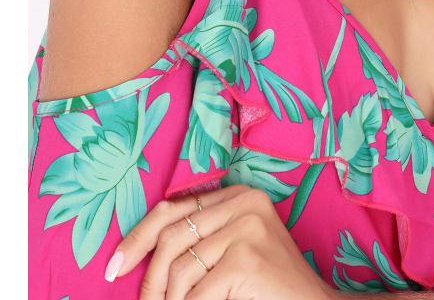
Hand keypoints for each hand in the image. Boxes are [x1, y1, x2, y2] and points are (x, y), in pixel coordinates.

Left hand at [104, 183, 334, 299]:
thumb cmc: (267, 285)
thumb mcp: (231, 250)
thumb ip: (199, 240)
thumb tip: (135, 256)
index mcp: (238, 195)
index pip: (173, 209)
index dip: (138, 238)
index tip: (115, 267)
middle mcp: (244, 202)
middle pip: (171, 237)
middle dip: (148, 279)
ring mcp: (247, 227)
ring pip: (180, 269)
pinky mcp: (246, 258)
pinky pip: (197, 293)